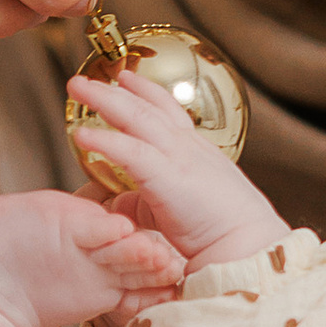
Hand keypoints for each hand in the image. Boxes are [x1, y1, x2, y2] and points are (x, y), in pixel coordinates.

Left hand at [66, 68, 286, 270]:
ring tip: (77, 87)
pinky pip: (132, 153)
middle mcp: (187, 147)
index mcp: (194, 152)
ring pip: (137, 119)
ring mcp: (180, 159)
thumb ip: (143, 202)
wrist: (248, 248)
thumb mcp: (176, 209)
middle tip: (84, 78)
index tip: (124, 78)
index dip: (144, 92)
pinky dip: (105, 140)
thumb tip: (115, 202)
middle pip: (146, 107)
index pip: (166, 111)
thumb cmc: (219, 234)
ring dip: (104, 100)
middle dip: (114, 90)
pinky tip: (82, 134)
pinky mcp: (169, 179)